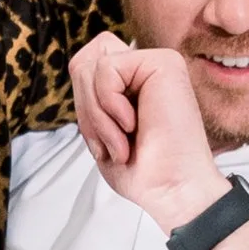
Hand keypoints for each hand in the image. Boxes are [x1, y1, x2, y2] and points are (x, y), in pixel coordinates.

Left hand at [70, 33, 215, 230]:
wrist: (170, 188)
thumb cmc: (141, 170)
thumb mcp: (99, 129)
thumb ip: (90, 94)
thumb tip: (78, 65)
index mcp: (132, 84)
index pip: (84, 69)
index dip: (82, 105)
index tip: (102, 141)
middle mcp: (144, 69)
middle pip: (83, 62)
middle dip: (85, 108)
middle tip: (108, 143)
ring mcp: (155, 62)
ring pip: (91, 65)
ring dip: (97, 114)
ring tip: (121, 141)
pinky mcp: (164, 61)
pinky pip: (107, 68)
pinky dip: (109, 103)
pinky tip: (132, 124)